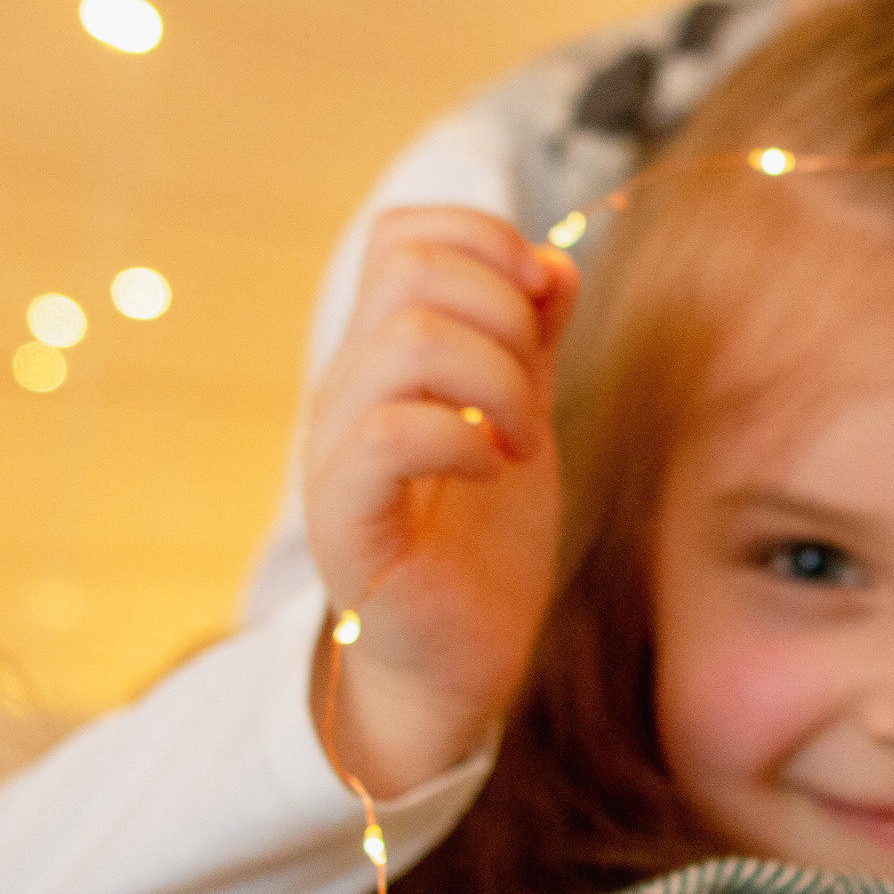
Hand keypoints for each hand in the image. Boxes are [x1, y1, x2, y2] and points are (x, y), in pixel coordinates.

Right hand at [304, 207, 578, 795]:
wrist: (457, 661)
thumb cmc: (484, 541)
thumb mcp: (522, 413)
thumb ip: (532, 338)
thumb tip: (555, 262)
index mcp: (387, 352)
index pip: (403, 232)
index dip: (486, 240)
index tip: (542, 304)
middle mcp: (350, 386)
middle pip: (410, 266)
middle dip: (504, 309)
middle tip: (532, 391)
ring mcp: (339, 448)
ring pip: (407, 338)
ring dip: (497, 378)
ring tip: (520, 438)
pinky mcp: (346, 518)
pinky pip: (388, 434)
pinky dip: (463, 438)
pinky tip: (493, 469)